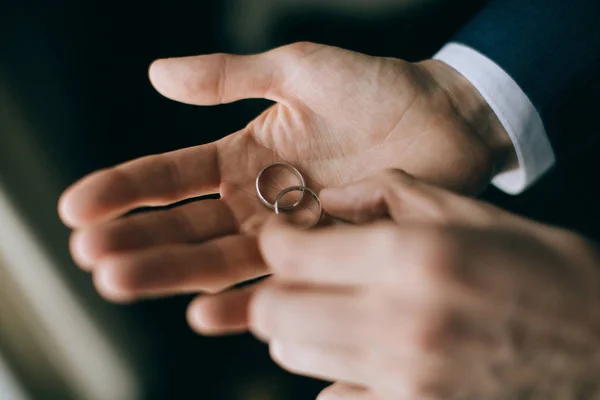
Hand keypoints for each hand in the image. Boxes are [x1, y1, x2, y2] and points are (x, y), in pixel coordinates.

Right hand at [58, 42, 511, 311]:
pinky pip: (276, 281)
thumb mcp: (296, 70)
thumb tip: (156, 74)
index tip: (77, 205)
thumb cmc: (374, 87)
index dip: (124, 188)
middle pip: (184, 226)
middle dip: (135, 239)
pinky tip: (203, 314)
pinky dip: (240, 300)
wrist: (444, 120)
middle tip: (90, 254)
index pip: (171, 176)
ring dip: (169, 272)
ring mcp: (287, 231)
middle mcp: (256, 199)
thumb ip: (229, 79)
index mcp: (243, 154)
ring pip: (218, 258)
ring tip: (120, 281)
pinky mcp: (323, 255)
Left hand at [250, 170, 599, 399]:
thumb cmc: (548, 276)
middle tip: (304, 274)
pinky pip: (332, 398)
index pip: (289, 255)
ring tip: (336, 309)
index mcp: (415, 259)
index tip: (286, 237)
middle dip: (278, 286)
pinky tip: (368, 354)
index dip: (277, 240)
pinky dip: (336, 374)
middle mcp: (400, 324)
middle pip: (275, 313)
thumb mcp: (478, 215)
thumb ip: (393, 193)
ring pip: (293, 355)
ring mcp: (404, 381)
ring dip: (302, 327)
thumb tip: (330, 196)